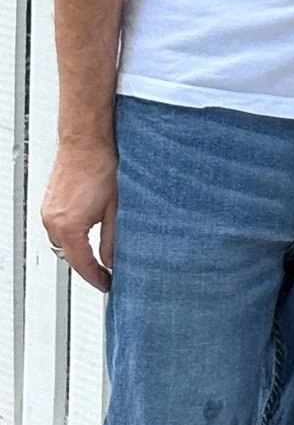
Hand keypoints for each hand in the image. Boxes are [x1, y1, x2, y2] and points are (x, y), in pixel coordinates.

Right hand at [41, 139, 116, 290]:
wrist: (86, 140)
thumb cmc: (101, 166)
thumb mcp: (115, 208)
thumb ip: (112, 239)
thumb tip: (113, 260)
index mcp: (70, 226)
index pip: (82, 264)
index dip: (96, 277)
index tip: (107, 284)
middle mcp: (53, 221)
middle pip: (69, 255)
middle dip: (87, 265)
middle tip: (106, 270)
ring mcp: (48, 212)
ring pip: (62, 242)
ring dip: (78, 248)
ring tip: (99, 250)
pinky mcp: (49, 203)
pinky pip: (58, 228)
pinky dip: (72, 234)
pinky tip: (87, 228)